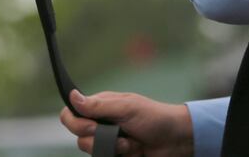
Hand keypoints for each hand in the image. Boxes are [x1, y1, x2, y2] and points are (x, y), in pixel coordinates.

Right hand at [60, 89, 193, 155]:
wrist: (176, 141)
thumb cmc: (154, 117)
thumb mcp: (127, 107)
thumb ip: (98, 105)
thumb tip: (72, 96)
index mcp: (101, 106)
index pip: (72, 113)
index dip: (75, 122)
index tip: (92, 126)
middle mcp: (101, 124)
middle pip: (79, 136)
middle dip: (96, 138)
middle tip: (116, 135)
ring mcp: (108, 141)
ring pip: (91, 151)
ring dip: (112, 148)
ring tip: (130, 144)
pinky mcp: (116, 156)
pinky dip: (120, 156)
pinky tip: (134, 151)